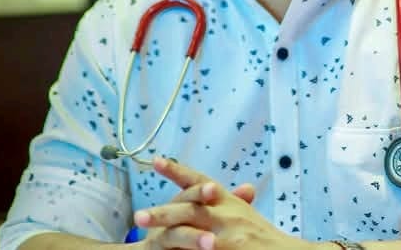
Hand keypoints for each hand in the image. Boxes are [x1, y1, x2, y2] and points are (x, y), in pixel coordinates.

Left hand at [135, 157, 312, 249]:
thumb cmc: (263, 238)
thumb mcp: (245, 215)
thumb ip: (229, 201)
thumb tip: (215, 186)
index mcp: (227, 200)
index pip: (199, 180)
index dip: (178, 170)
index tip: (155, 161)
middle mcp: (227, 213)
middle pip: (190, 207)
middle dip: (163, 211)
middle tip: (138, 216)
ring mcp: (229, 233)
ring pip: (192, 230)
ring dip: (168, 233)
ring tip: (147, 240)